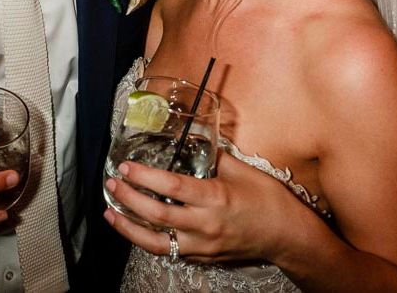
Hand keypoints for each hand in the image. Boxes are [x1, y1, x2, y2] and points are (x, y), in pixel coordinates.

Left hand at [104, 150, 306, 263]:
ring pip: (156, 243)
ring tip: (111, 213)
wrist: (286, 235)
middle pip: (157, 215)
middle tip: (113, 183)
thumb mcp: (244, 170)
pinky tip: (137, 229)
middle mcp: (205, 226)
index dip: (145, 177)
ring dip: (129, 228)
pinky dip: (149, 241)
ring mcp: (202, 246)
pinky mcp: (202, 257)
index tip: (127, 167)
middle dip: (129, 199)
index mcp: (215, 199)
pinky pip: (170, 251)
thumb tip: (192, 140)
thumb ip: (215, 156)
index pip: (171, 187)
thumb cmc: (268, 200)